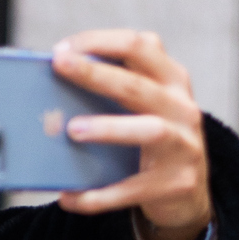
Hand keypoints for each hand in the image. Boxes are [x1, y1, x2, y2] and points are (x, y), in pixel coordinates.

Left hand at [52, 30, 212, 239]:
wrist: (188, 195)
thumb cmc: (153, 141)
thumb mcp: (144, 109)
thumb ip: (114, 92)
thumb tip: (49, 92)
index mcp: (173, 80)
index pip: (140, 46)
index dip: (100, 42)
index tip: (61, 49)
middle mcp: (183, 108)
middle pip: (138, 85)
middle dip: (96, 73)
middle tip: (59, 66)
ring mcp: (184, 146)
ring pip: (149, 130)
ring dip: (109, 128)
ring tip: (72, 130)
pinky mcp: (176, 184)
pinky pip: (132, 189)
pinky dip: (98, 196)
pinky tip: (68, 198)